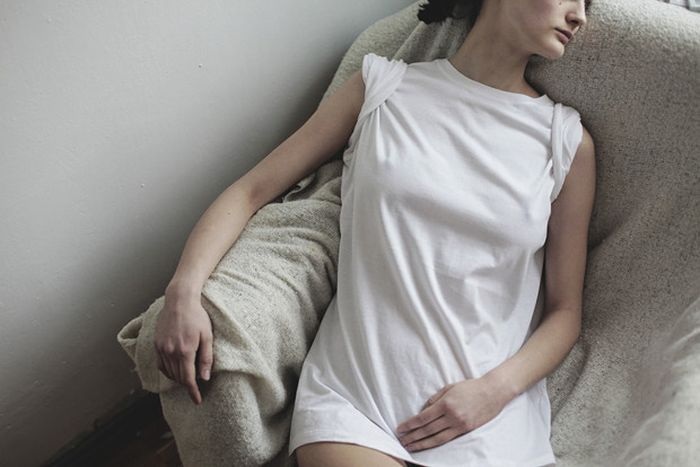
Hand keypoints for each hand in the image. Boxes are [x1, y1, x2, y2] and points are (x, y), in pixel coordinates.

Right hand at [154, 294, 213, 404]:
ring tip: (187, 378)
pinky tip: (175, 370)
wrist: (179, 301)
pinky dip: (168, 371)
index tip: (197, 401)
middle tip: (196, 388)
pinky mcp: (156, 344)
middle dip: (187, 385)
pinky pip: (161, 364)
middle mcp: (171, 352)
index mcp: (185, 351)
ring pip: (169, 372)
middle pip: (178, 377)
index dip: (193, 392)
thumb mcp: (207, 336)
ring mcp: (162, 348)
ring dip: (178, 378)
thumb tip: (204, 378)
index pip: (188, 379)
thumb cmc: (197, 316)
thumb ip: (206, 358)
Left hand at [395, 377, 509, 451]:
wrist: (493, 392)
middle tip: (401, 441)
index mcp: (446, 403)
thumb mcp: (449, 387)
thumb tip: (423, 411)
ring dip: (421, 444)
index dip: (410, 425)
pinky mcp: (466, 430)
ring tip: (410, 447)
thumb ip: (435, 399)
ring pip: (437, 439)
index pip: (423, 418)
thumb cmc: (470, 387)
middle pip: (427, 430)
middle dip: (412, 436)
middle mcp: (452, 416)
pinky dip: (436, 443)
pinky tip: (427, 445)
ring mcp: (460, 425)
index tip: (400, 428)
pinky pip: (448, 439)